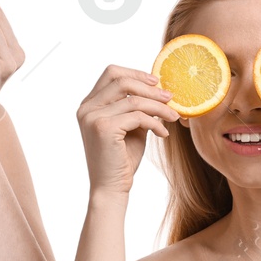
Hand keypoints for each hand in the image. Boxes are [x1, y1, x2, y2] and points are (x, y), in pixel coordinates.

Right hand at [75, 65, 179, 196]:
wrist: (111, 187)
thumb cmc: (122, 159)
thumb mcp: (131, 126)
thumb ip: (137, 107)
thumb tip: (160, 89)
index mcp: (89, 104)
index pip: (111, 73)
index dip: (135, 73)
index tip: (156, 82)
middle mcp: (87, 108)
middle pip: (122, 80)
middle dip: (150, 88)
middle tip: (170, 98)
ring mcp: (93, 117)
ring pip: (134, 100)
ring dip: (158, 107)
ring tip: (173, 117)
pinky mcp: (103, 128)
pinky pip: (138, 116)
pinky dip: (155, 123)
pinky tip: (163, 134)